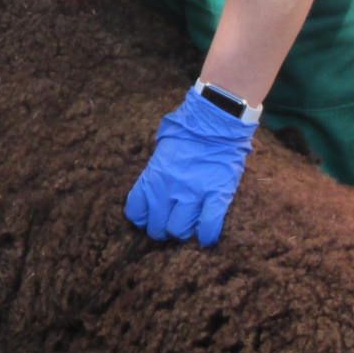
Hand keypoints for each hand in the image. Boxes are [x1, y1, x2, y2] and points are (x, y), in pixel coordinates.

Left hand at [125, 86, 255, 245]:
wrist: (216, 117)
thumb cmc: (188, 126)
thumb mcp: (162, 145)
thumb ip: (156, 166)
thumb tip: (154, 179)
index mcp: (153, 175)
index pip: (136, 211)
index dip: (141, 217)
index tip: (148, 215)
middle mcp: (169, 189)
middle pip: (156, 227)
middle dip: (160, 228)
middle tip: (168, 221)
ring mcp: (194, 194)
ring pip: (179, 231)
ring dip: (182, 231)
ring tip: (187, 223)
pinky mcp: (217, 197)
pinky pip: (208, 228)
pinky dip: (206, 235)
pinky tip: (205, 232)